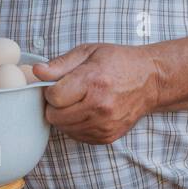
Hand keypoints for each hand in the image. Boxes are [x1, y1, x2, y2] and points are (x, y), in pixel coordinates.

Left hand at [33, 43, 160, 144]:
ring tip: (79, 101)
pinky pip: (78, 136)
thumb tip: (36, 72)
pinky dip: (76, 126)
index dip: (50, 90)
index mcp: (93, 81)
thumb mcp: (88, 52)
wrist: (150, 80)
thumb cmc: (118, 62)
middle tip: (67, 94)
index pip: (53, 97)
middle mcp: (99, 106)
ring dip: (65, 116)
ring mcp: (105, 124)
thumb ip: (60, 64)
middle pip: (55, 116)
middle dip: (55, 105)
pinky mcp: (108, 136)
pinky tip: (87, 112)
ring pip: (64, 128)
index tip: (59, 84)